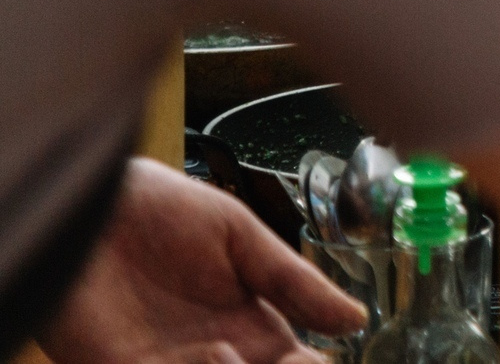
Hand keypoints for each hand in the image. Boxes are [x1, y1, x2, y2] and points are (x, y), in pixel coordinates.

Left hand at [42, 158, 364, 363]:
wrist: (88, 206)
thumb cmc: (159, 210)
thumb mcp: (241, 235)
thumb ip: (295, 281)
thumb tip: (356, 319)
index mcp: (249, 325)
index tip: (319, 358)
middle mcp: (214, 355)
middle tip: (291, 359)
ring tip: (234, 350)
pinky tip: (215, 351)